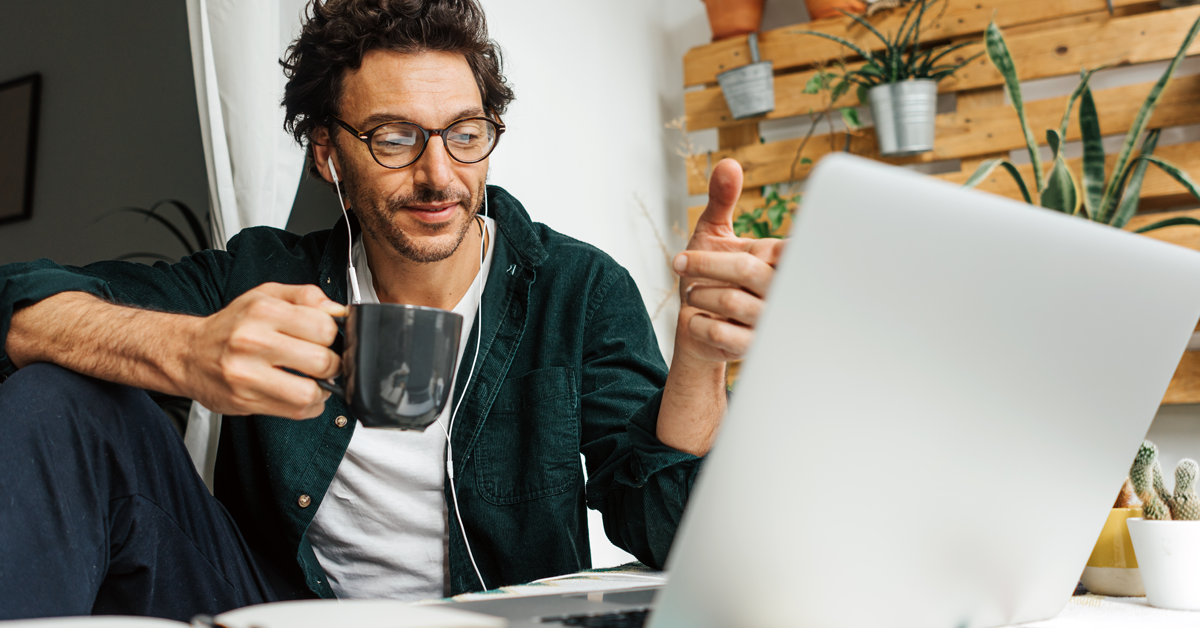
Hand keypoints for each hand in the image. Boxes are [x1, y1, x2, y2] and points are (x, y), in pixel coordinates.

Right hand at [183, 283, 345, 418]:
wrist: (188, 353)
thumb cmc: (231, 326)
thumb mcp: (266, 296)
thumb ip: (306, 297)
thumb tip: (338, 311)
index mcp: (263, 311)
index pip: (323, 327)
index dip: (334, 335)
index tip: (327, 339)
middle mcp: (253, 342)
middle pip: (321, 361)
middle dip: (332, 364)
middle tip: (325, 362)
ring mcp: (247, 374)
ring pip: (309, 392)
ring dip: (322, 390)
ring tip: (314, 381)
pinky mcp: (245, 400)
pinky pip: (295, 411)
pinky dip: (308, 405)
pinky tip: (300, 392)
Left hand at [673, 159, 784, 362]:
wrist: (701, 331)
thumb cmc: (714, 278)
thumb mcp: (715, 235)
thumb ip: (722, 200)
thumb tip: (728, 163)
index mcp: (780, 261)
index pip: (782, 247)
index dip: (745, 247)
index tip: (710, 252)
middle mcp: (781, 291)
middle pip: (745, 269)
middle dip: (703, 264)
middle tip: (679, 264)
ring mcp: (769, 322)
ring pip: (728, 301)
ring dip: (697, 294)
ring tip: (693, 293)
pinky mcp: (752, 349)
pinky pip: (717, 332)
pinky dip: (696, 322)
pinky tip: (697, 320)